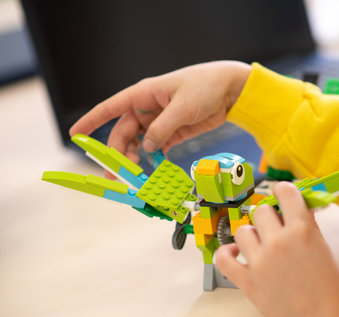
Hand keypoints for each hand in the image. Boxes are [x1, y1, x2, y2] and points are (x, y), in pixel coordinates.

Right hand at [69, 61, 250, 166]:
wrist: (231, 90)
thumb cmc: (205, 88)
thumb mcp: (183, 107)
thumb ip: (162, 129)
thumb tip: (146, 149)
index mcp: (144, 94)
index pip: (110, 107)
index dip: (91, 121)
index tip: (76, 136)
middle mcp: (148, 107)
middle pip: (124, 133)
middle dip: (118, 154)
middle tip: (117, 175)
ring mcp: (160, 120)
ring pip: (139, 143)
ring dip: (135, 158)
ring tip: (136, 175)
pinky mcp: (173, 131)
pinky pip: (156, 147)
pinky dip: (153, 159)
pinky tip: (153, 170)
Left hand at [215, 182, 338, 316]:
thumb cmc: (328, 290)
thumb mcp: (324, 250)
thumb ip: (308, 225)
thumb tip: (298, 205)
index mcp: (302, 231)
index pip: (285, 192)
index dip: (283, 191)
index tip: (282, 195)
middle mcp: (278, 242)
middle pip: (261, 211)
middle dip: (269, 216)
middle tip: (275, 228)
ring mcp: (259, 261)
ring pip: (242, 231)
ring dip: (251, 235)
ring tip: (260, 246)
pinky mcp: (245, 280)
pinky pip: (223, 257)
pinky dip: (227, 253)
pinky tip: (238, 254)